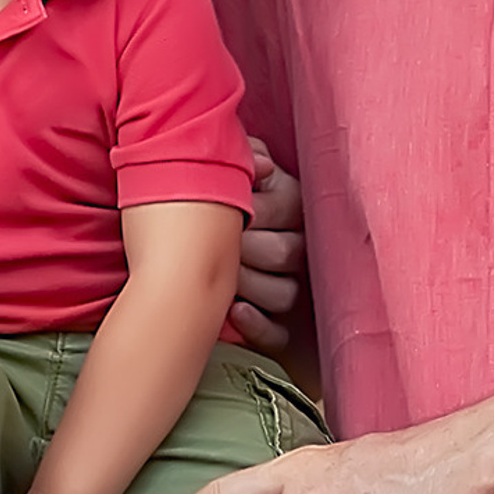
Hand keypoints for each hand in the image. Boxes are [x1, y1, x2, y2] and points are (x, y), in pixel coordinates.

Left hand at [220, 140, 305, 354]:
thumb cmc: (218, 206)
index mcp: (292, 205)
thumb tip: (261, 164)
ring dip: (249, 286)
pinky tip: (236, 311)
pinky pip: (279, 333)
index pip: (283, 207)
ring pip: (284, 293)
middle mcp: (300, 248)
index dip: (251, 209)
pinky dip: (257, 325)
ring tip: (222, 277)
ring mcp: (295, 291)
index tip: (226, 211)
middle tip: (217, 246)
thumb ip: (249, 160)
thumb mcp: (239, 176)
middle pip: (285, 251)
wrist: (194, 259)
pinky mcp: (284, 330)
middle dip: (246, 249)